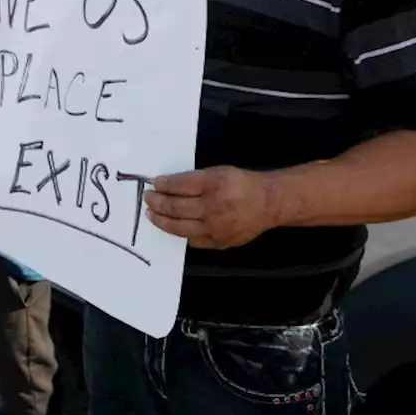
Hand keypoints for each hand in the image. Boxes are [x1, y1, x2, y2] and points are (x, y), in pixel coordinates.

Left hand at [143, 166, 277, 248]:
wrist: (268, 204)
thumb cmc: (241, 184)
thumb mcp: (219, 172)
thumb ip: (193, 179)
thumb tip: (166, 184)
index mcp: (214, 184)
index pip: (179, 185)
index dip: (163, 185)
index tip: (154, 183)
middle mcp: (213, 207)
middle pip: (175, 207)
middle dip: (156, 202)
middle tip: (147, 197)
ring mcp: (215, 227)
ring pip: (179, 227)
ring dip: (160, 220)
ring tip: (151, 213)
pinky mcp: (218, 242)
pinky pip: (191, 239)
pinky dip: (178, 232)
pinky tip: (170, 226)